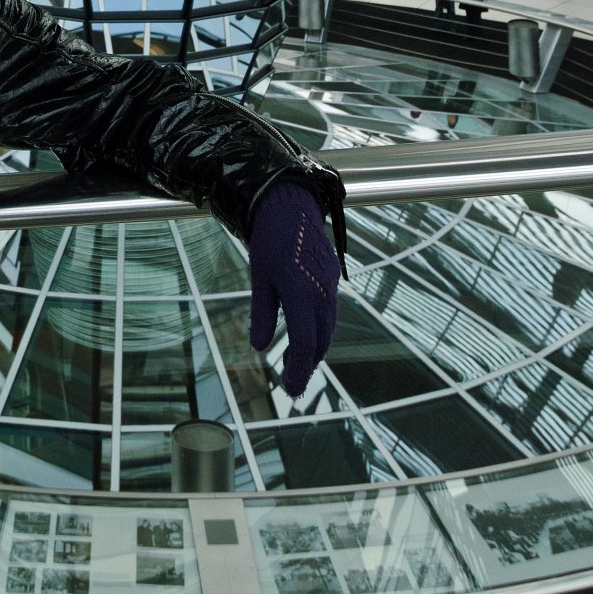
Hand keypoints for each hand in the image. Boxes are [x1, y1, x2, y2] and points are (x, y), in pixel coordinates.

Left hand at [248, 182, 339, 397]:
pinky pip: (330, 312)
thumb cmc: (270, 241)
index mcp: (301, 293)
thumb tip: (259, 347)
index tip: (290, 388)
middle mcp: (322, 292)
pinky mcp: (332, 278)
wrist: (290, 205)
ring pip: (328, 328)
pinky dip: (320, 330)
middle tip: (292, 383)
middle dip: (307, 365)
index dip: (299, 370)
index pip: (305, 344)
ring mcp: (331, 285)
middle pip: (320, 341)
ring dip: (315, 349)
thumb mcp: (260, 279)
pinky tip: (306, 334)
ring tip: (296, 362)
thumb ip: (262, 314)